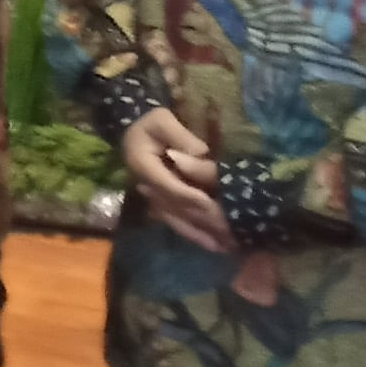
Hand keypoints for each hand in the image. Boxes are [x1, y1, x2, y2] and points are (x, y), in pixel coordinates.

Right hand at [121, 108, 234, 254]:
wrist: (136, 133)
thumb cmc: (152, 124)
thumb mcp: (162, 120)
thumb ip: (180, 136)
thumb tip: (200, 153)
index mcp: (142, 165)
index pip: (169, 186)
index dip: (190, 196)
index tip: (212, 205)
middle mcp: (146, 188)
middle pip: (176, 209)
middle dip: (203, 221)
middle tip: (229, 230)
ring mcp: (153, 201)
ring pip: (178, 222)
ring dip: (202, 235)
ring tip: (227, 246)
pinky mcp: (162, 207)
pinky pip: (178, 224)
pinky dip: (196, 235)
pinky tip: (216, 245)